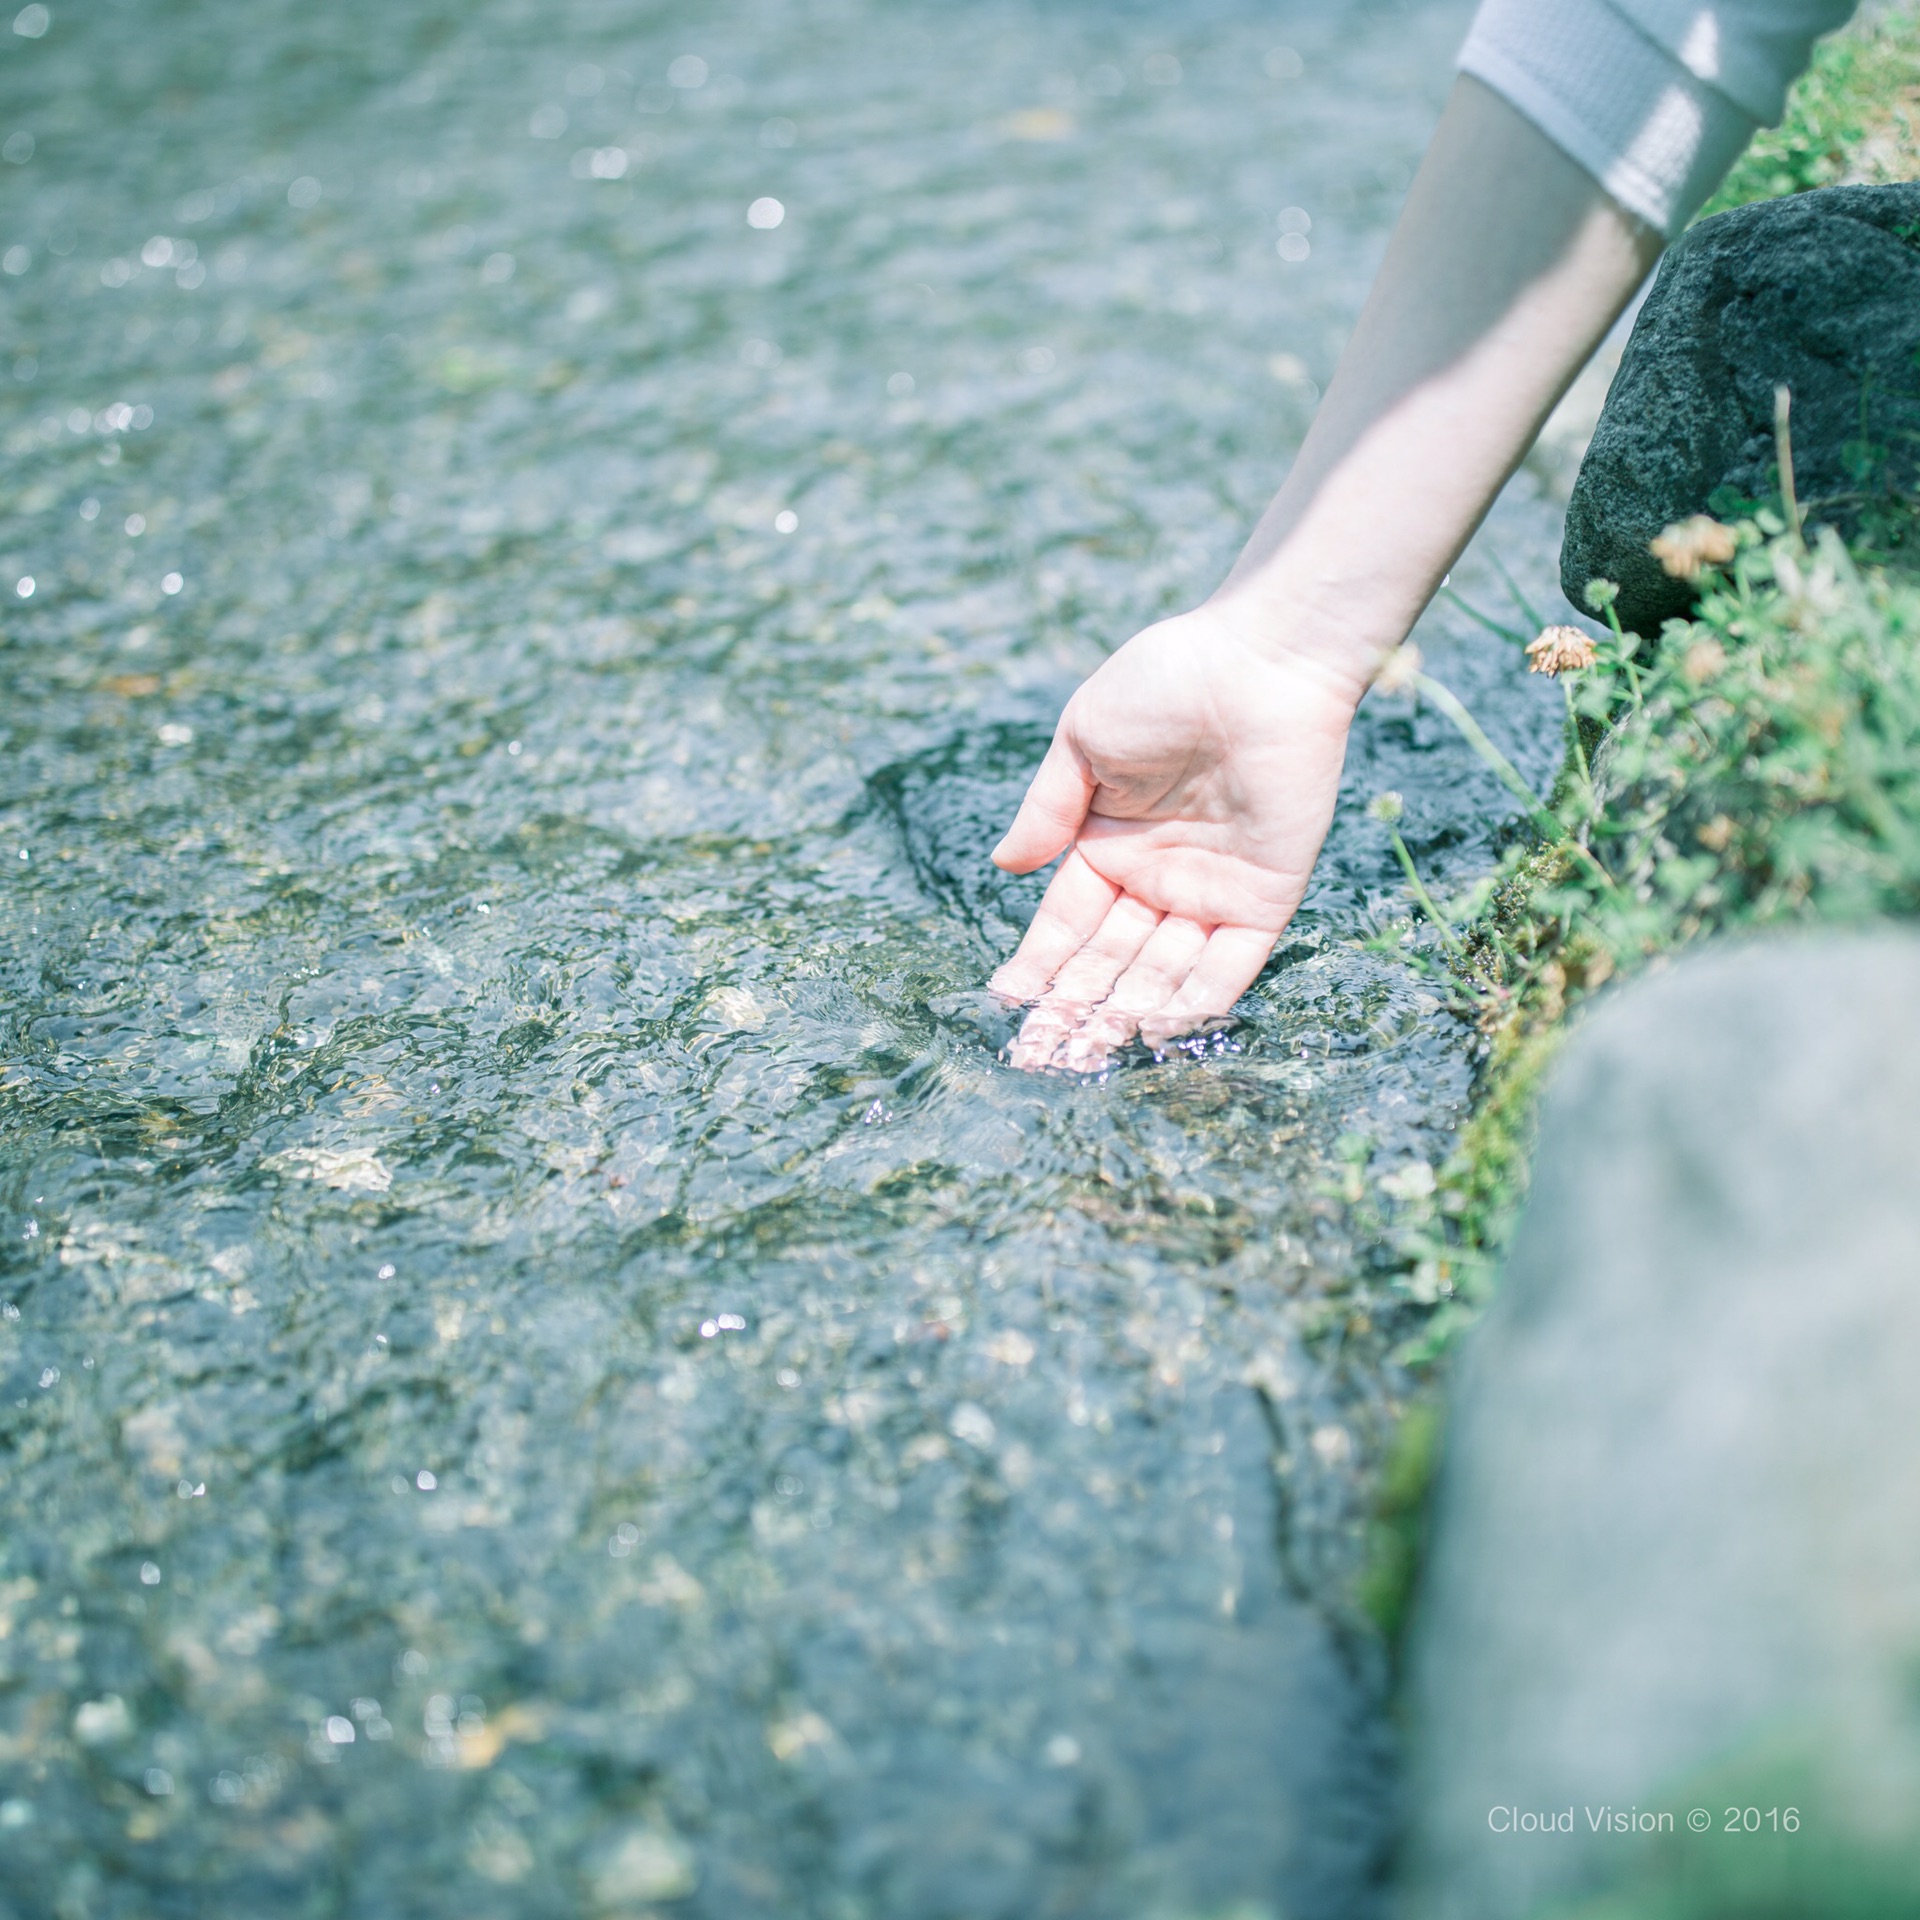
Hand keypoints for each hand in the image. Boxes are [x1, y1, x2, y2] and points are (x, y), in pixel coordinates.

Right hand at [989, 605, 1363, 1069]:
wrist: (1259, 661)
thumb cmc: (1167, 682)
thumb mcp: (1085, 740)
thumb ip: (1047, 810)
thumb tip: (1004, 866)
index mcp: (1110, 845)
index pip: (1068, 925)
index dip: (1039, 966)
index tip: (1006, 1006)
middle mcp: (1158, 878)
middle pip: (1110, 962)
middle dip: (1074, 1009)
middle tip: (1037, 1057)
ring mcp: (1212, 892)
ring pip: (1162, 974)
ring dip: (1126, 1019)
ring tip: (1084, 1059)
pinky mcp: (1266, 897)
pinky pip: (1229, 964)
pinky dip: (1196, 1002)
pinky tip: (1156, 1036)